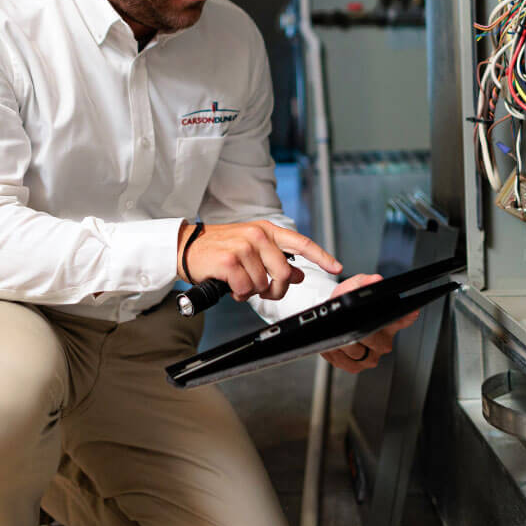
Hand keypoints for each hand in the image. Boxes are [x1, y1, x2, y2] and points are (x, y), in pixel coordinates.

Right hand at [177, 220, 340, 302]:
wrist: (188, 247)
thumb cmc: (221, 249)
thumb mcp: (252, 249)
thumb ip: (277, 259)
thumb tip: (298, 272)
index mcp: (266, 231)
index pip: (301, 243)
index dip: (321, 256)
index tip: (337, 267)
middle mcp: (257, 235)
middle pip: (284, 272)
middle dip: (276, 289)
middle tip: (263, 291)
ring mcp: (243, 246)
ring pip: (263, 284)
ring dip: (252, 291)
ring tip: (239, 283)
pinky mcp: (229, 260)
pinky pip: (246, 289)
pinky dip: (240, 294)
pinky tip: (231, 286)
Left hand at [320, 273, 419, 372]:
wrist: (329, 319)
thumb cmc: (343, 303)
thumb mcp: (351, 287)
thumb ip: (363, 282)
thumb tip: (375, 280)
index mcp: (386, 319)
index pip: (404, 319)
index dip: (407, 317)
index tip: (408, 312)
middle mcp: (382, 339)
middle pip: (378, 342)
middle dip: (361, 333)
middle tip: (349, 325)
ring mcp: (371, 354)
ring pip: (361, 354)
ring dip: (346, 344)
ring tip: (337, 334)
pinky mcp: (356, 366)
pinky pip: (348, 364)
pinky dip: (338, 355)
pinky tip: (334, 346)